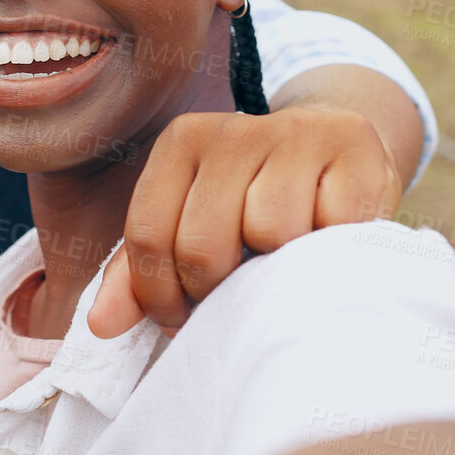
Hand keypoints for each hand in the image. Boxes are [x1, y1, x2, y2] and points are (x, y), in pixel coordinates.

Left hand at [88, 106, 402, 337]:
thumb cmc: (252, 198)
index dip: (161, 296)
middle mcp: (233, 129)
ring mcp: (295, 134)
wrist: (336, 146)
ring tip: (284, 262)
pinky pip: (333, 226)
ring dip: (278, 269)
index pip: (147, 236)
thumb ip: (138, 272)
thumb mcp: (187, 223)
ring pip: (269, 234)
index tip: (182, 315)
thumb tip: (101, 325)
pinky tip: (327, 239)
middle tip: (236, 296)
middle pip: (202, 246)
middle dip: (216, 292)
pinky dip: (330, 249)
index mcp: (180, 142)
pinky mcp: (354, 148)